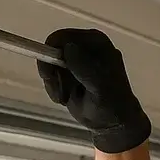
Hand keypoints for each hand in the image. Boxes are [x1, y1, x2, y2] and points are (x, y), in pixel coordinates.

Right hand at [37, 28, 150, 153]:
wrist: (111, 122)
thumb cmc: (111, 103)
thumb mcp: (100, 85)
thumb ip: (85, 67)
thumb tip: (68, 48)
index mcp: (96, 42)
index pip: (63, 37)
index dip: (51, 53)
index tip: (49, 74)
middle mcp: (84, 47)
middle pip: (52, 49)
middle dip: (51, 72)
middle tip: (58, 92)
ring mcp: (74, 60)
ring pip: (49, 64)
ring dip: (53, 84)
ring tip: (64, 98)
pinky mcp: (67, 73)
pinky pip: (50, 76)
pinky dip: (53, 89)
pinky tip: (65, 98)